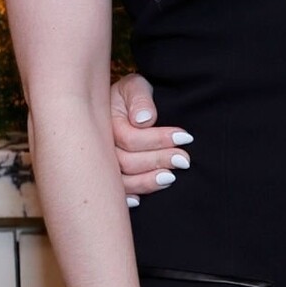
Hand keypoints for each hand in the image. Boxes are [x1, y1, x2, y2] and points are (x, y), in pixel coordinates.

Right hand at [111, 71, 191, 198]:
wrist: (122, 105)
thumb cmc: (131, 95)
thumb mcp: (135, 86)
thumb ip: (140, 98)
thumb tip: (144, 120)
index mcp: (105, 123)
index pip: (131, 139)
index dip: (159, 140)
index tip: (185, 138)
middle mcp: (100, 147)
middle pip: (126, 163)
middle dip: (158, 161)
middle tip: (184, 160)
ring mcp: (101, 163)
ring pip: (121, 181)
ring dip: (148, 182)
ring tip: (171, 177)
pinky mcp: (107, 176)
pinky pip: (114, 193)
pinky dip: (126, 199)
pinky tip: (141, 200)